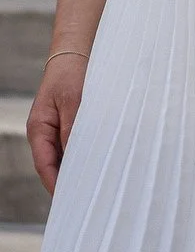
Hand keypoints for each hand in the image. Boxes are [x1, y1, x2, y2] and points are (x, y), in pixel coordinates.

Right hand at [27, 55, 88, 194]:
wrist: (76, 52)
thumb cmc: (71, 73)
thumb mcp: (73, 101)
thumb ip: (73, 129)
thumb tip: (76, 157)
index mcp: (39, 129)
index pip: (44, 164)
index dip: (55, 183)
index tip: (68, 199)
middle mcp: (46, 133)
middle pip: (55, 165)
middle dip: (69, 180)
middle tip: (87, 197)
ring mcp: (58, 129)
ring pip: (66, 156)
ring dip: (79, 168)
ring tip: (95, 184)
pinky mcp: (71, 125)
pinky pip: (75, 146)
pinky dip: (85, 154)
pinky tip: (99, 161)